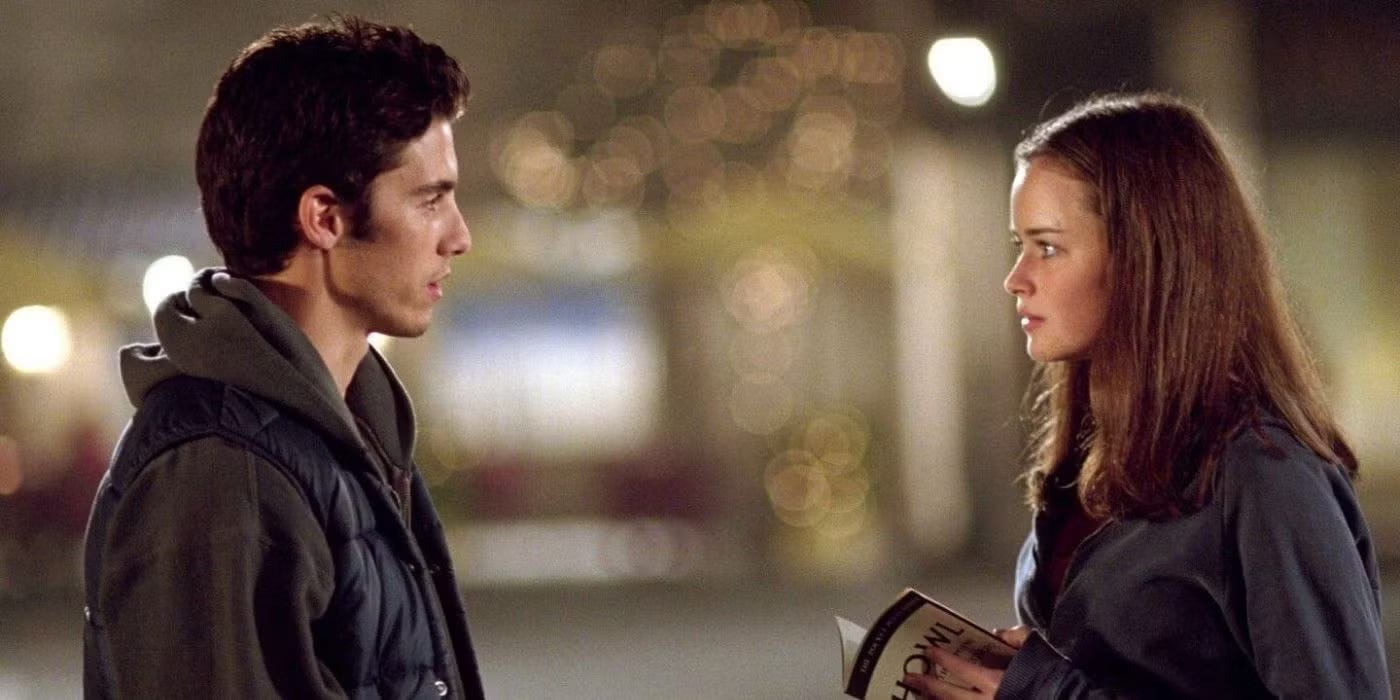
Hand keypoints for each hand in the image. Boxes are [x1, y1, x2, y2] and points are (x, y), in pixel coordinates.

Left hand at [900, 626, 1028, 698]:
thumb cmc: (1051, 675)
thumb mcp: (1034, 648)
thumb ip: (1014, 637)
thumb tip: (997, 634)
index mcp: (996, 683)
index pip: (962, 670)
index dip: (943, 660)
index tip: (929, 652)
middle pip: (951, 696)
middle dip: (928, 687)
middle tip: (910, 679)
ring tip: (921, 697)